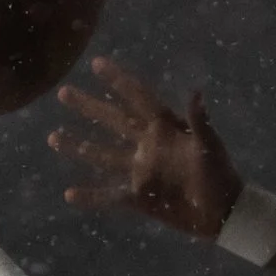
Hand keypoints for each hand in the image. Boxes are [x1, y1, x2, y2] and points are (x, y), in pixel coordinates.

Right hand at [48, 55, 244, 239]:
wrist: (222, 211)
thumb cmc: (219, 172)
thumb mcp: (210, 145)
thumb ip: (199, 120)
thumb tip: (195, 90)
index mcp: (164, 128)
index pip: (137, 98)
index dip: (118, 81)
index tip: (97, 63)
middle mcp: (146, 145)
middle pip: (112, 121)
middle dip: (88, 107)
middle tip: (63, 93)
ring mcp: (139, 171)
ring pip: (101, 155)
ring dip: (78, 147)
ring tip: (53, 137)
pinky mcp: (138, 197)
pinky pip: (109, 196)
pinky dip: (90, 196)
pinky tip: (69, 193)